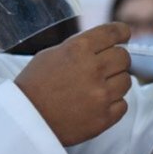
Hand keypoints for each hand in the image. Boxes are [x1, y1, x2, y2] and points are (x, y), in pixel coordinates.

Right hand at [15, 23, 132, 146]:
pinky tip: (97, 104)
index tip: (124, 35)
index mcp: (79, 49)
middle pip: (124, 57)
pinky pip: (123, 104)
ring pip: (126, 81)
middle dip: (116, 60)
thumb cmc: (35, 86)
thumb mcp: (51, 54)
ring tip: (97, 88)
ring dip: (115, 83)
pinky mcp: (104, 117)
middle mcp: (93, 69)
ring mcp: (101, 94)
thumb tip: (104, 44)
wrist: (26, 120)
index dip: (121, 32)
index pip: (113, 33)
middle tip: (105, 68)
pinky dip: (113, 104)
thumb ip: (80, 47)